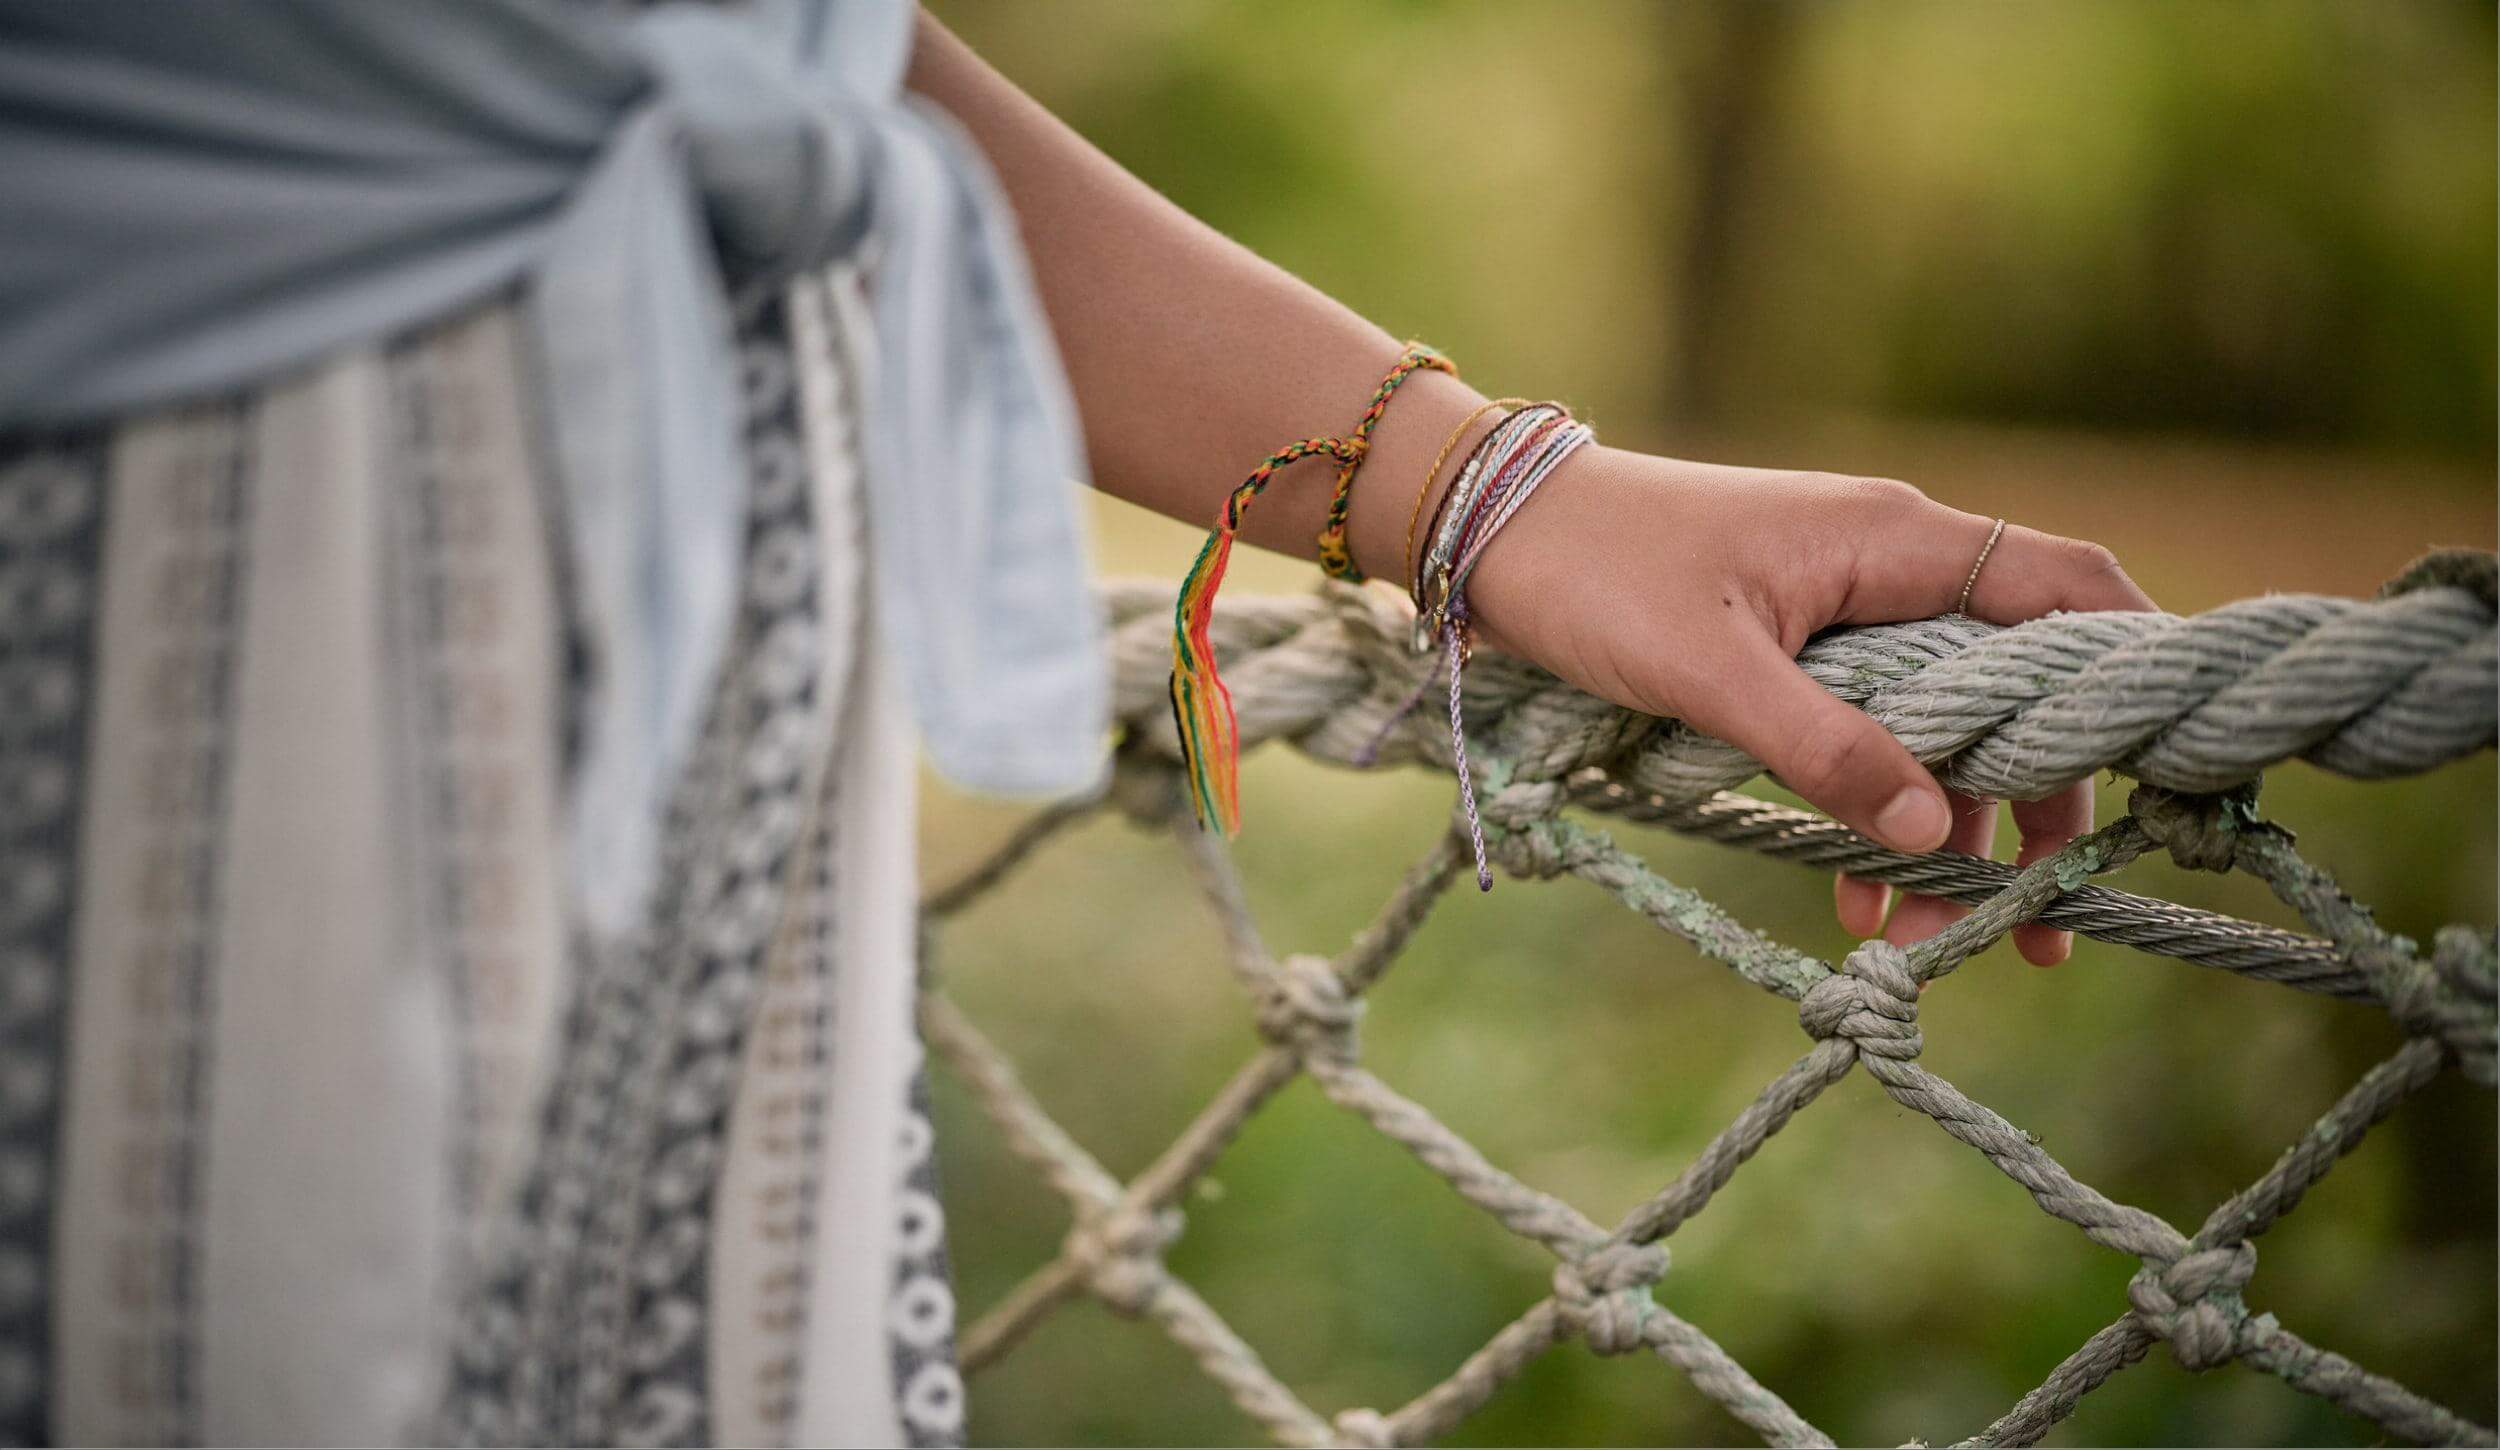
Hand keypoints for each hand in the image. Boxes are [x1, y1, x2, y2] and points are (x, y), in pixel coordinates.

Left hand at [1461, 446, 2157, 964]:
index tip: (2169, 778)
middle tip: (2041, 923)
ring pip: (1941, 728)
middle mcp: (1892, 568)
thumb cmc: (1600, 576)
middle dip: (2032, 806)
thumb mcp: (1712, 672)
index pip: (2065, 593)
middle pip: (2015, 688)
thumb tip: (1936, 829)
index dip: (2132, 674)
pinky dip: (1876, 810)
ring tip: (1935, 941)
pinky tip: (1862, 895)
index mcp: (1898, 542)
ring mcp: (1846, 609)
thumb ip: (1825, 747)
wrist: (1492, 534)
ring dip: (1945, 830)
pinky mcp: (1797, 650)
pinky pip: (1871, 735)